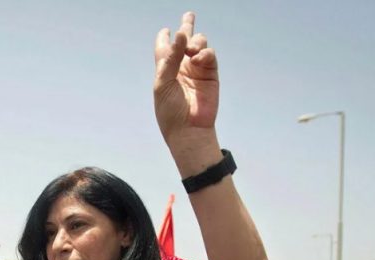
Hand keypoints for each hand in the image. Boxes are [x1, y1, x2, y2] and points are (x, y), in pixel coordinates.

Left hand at [153, 12, 218, 143]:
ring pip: (198, 44)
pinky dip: (204, 53)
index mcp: (165, 70)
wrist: (188, 129)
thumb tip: (180, 33)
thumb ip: (170, 58)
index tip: (165, 31)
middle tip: (189, 15)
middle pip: (185, 41)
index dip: (165, 38)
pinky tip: (198, 58)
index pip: (164, 48)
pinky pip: (209, 55)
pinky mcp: (210, 74)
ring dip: (195, 42)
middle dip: (187, 27)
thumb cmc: (170, 110)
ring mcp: (197, 70)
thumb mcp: (163, 83)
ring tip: (191, 50)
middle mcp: (181, 67)